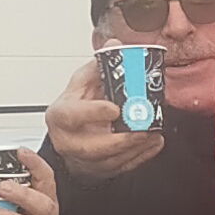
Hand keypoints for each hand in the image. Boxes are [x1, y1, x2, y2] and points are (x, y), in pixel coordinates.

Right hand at [44, 70, 164, 180]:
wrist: (72, 133)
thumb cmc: (76, 106)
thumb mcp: (82, 82)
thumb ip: (99, 66)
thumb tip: (114, 45)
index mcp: (60, 115)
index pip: (72, 116)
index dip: (93, 113)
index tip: (114, 108)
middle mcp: (68, 140)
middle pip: (92, 148)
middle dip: (121, 140)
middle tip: (143, 129)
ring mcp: (83, 158)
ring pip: (110, 161)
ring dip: (136, 149)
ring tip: (154, 134)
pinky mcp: (100, 169)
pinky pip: (122, 167)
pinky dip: (141, 156)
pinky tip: (154, 144)